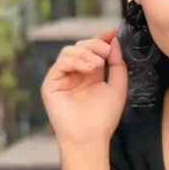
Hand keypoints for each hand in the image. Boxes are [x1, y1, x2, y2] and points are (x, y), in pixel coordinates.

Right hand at [40, 27, 127, 145]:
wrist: (90, 137)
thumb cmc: (104, 117)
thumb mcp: (118, 86)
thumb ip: (117, 64)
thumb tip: (114, 41)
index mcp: (89, 74)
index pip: (92, 50)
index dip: (101, 39)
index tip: (112, 32)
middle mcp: (74, 75)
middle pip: (80, 47)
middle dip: (95, 45)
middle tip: (106, 51)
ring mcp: (61, 79)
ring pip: (69, 52)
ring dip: (86, 53)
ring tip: (98, 64)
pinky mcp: (50, 84)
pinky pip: (60, 63)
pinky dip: (75, 61)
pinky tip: (89, 69)